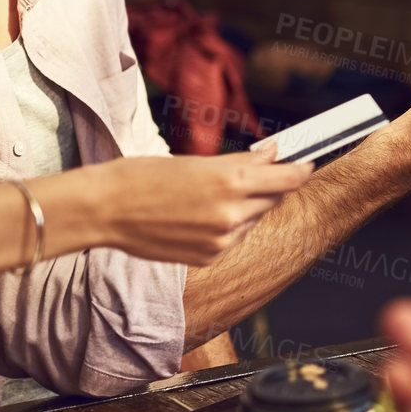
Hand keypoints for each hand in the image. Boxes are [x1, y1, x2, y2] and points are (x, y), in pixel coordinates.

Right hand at [76, 150, 312, 264]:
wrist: (104, 210)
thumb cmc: (144, 176)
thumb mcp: (196, 160)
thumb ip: (242, 161)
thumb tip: (274, 153)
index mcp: (231, 181)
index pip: (288, 178)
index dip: (301, 169)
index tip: (307, 163)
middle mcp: (232, 213)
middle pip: (273, 198)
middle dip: (267, 186)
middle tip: (248, 177)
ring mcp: (222, 240)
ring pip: (253, 220)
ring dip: (245, 208)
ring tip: (208, 198)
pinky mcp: (209, 258)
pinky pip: (233, 239)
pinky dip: (227, 228)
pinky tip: (198, 218)